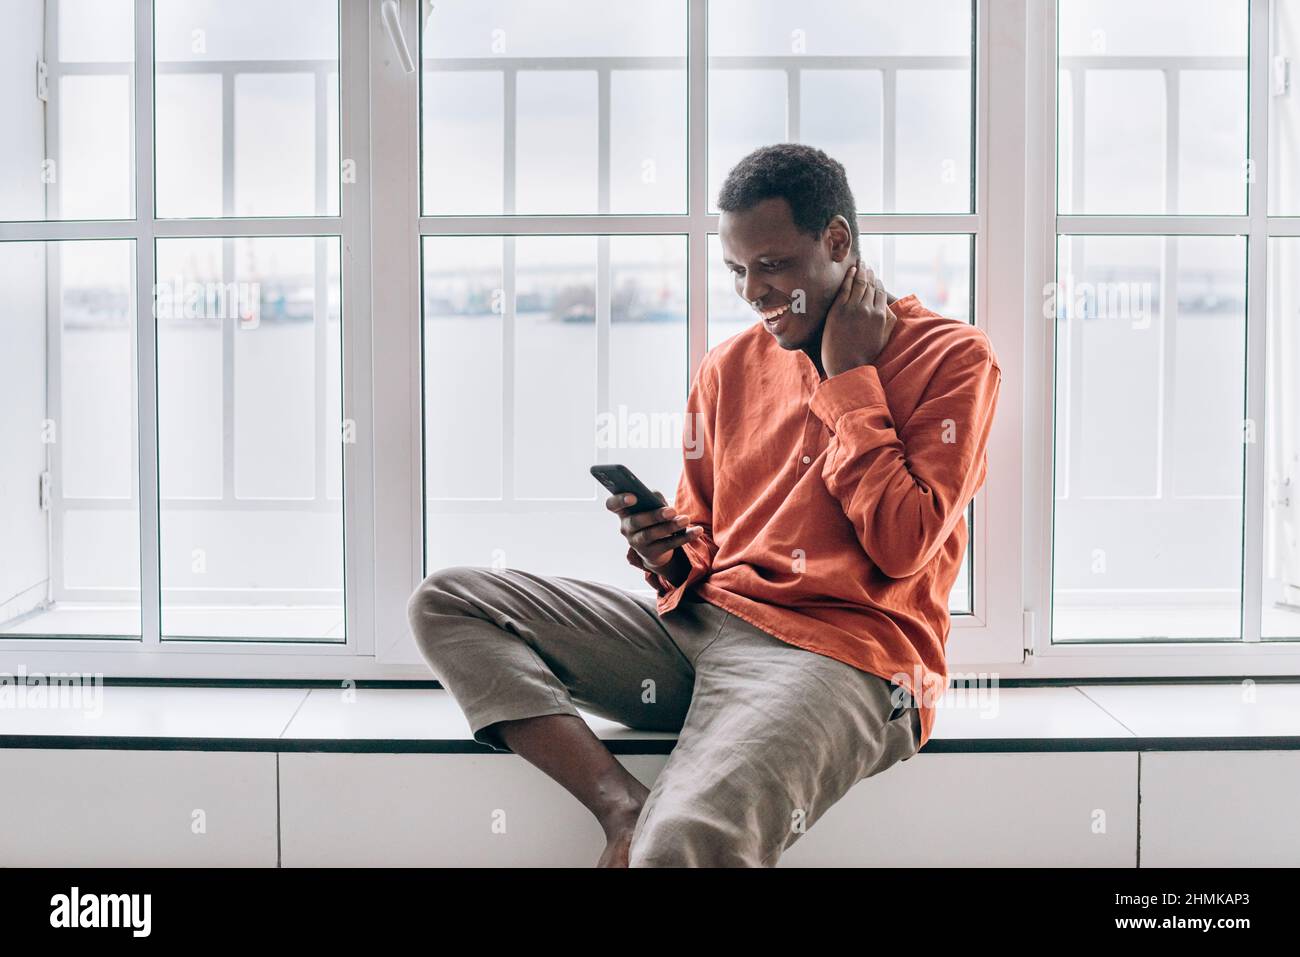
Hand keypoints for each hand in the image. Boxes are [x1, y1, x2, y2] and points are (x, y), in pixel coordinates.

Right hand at [605, 490, 703, 569]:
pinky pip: (668, 545)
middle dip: (654, 516)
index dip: (619, 500)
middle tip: (671, 511)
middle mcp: (626, 528)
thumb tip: (658, 500)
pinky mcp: (650, 554)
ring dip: (670, 527)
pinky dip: (684, 537)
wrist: (656, 547)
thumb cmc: (653, 518)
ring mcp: (636, 543)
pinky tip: (696, 531)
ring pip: (651, 535)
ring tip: (685, 520)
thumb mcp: (652, 506)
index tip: (633, 497)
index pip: (612, 504)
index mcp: (623, 512)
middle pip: (636, 521)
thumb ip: (653, 499)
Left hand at [820, 259, 896, 377]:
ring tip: (861, 265)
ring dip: (861, 271)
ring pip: (860, 283)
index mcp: (881, 316)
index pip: (881, 293)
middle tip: (867, 266)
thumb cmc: (864, 354)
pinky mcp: (839, 309)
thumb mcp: (883, 338)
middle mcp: (869, 309)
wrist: (846, 365)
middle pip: (871, 286)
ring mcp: (853, 308)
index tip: (875, 277)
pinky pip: (846, 287)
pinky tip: (851, 270)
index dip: (878, 283)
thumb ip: (889, 322)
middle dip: (870, 274)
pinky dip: (850, 277)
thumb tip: (888, 308)